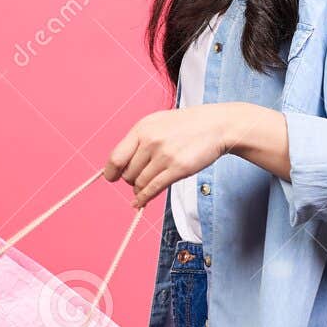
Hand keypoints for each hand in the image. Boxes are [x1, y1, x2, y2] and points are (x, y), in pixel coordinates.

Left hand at [104, 105, 235, 208]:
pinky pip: (153, 189)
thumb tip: (118, 163)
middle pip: (128, 174)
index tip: (112, 178)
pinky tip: (140, 203)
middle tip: (138, 179)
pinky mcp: (178, 169)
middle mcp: (151, 142)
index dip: (111, 172)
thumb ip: (138, 140)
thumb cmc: (186, 125)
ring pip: (140, 183)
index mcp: (142, 129)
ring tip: (145, 188)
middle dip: (130, 180)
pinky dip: (143, 199)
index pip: (116, 157)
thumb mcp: (157, 123)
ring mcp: (165, 156)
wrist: (215, 126)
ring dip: (139, 190)